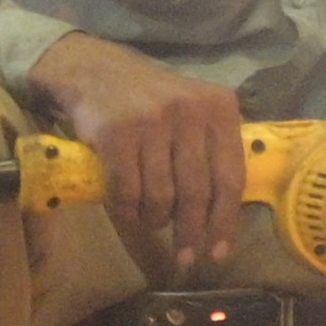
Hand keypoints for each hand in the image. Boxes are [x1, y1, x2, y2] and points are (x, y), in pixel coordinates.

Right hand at [34, 31, 251, 281]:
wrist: (93, 69)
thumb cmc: (149, 99)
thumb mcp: (192, 111)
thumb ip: (210, 149)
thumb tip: (220, 215)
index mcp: (219, 108)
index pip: (232, 176)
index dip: (226, 221)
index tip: (219, 252)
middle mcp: (190, 111)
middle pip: (198, 192)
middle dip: (192, 232)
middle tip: (186, 256)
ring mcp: (152, 121)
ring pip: (162, 195)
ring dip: (156, 220)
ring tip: (151, 223)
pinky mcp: (117, 133)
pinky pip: (128, 190)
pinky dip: (129, 210)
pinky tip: (129, 213)